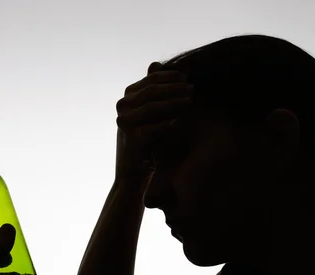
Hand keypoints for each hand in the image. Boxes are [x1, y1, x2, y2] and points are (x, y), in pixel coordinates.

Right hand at [114, 61, 192, 189]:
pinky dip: (167, 124)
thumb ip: (152, 89)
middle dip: (174, 89)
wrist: (134, 171)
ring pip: (152, 107)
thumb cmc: (146, 139)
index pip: (151, 80)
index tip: (187, 78)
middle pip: (152, 91)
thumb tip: (155, 63)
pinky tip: (180, 122)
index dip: (170, 77)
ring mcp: (124, 122)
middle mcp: (122, 107)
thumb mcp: (149, 111)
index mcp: (127, 97)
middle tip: (192, 89)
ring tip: (190, 102)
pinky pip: (152, 128)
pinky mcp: (130, 139)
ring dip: (174, 103)